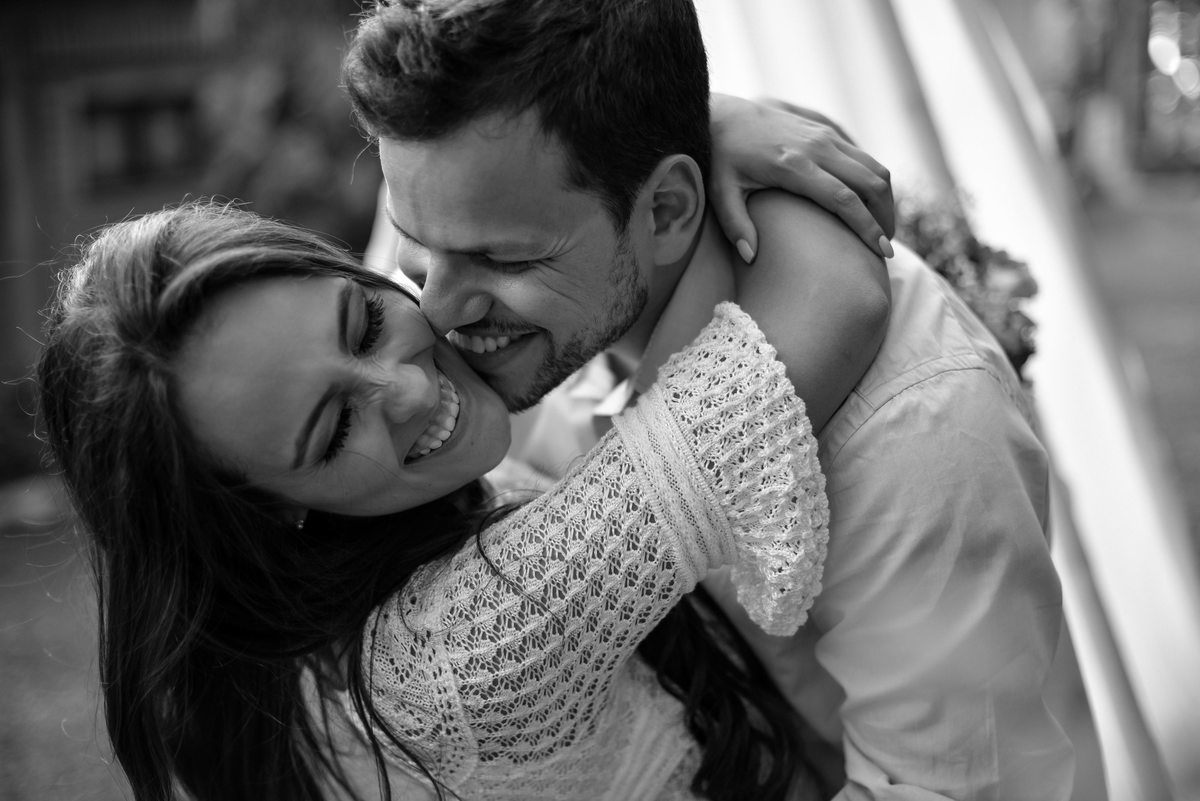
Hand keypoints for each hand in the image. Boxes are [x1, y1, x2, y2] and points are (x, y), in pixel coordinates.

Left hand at [708, 94, 894, 260]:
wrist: (724, 114)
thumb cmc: (721, 158)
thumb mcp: (721, 192)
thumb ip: (736, 225)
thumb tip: (751, 257)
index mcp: (793, 165)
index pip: (844, 199)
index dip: (867, 226)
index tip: (880, 251)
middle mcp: (816, 147)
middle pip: (870, 182)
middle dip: (885, 216)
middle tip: (885, 247)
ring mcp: (824, 135)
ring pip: (873, 167)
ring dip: (885, 199)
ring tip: (883, 228)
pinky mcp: (826, 130)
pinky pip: (863, 157)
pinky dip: (874, 181)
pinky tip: (869, 204)